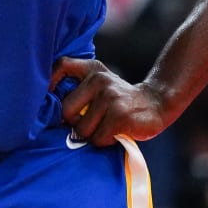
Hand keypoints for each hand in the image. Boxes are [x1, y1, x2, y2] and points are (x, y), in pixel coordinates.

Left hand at [52, 57, 169, 145]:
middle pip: (66, 111)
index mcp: (93, 71)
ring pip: (82, 129)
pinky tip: (116, 133)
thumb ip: (80, 88)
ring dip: (92, 135)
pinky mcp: (119, 117)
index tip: (49, 97)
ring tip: (106, 128)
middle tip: (90, 124)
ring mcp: (110, 98)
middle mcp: (99, 81)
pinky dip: (105, 141)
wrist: (157, 103)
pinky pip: (98, 138)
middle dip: (75, 124)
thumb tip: (52, 111)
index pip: (63, 65)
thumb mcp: (102, 84)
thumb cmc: (121, 99)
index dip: (50, 81)